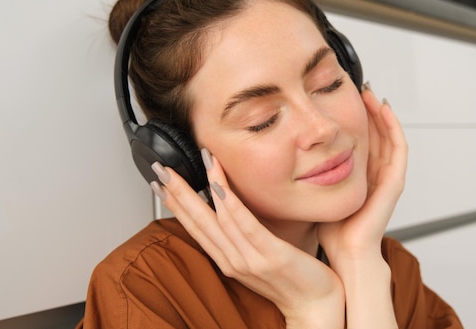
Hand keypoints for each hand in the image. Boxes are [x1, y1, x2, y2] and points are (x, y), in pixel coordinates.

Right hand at [151, 154, 344, 327]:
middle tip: (158, 169)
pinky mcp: (272, 255)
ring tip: (186, 166)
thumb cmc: (293, 281)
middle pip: (199, 221)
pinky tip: (218, 186)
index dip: (175, 204)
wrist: (317, 308)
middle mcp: (233, 260)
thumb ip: (242, 237)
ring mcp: (251, 259)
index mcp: (228, 259)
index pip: (195, 227)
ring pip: (218, 219)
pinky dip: (231, 205)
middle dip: (177, 193)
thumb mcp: (259, 256)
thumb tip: (231, 211)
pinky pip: (247, 226)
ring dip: (199, 190)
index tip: (159, 183)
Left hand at [318, 86, 407, 263]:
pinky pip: (398, 149)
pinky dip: (393, 127)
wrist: (346, 254)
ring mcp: (386, 177)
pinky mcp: (394, 183)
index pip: (360, 139)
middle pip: (375, 133)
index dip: (353, 117)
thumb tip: (284, 153)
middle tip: (356, 86)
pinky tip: (383, 108)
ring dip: (380, 112)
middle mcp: (374, 174)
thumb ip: (309, 173)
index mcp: (359, 176)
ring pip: (387, 135)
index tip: (339, 97)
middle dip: (367, 110)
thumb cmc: (331, 230)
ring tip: (368, 92)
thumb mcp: (316, 192)